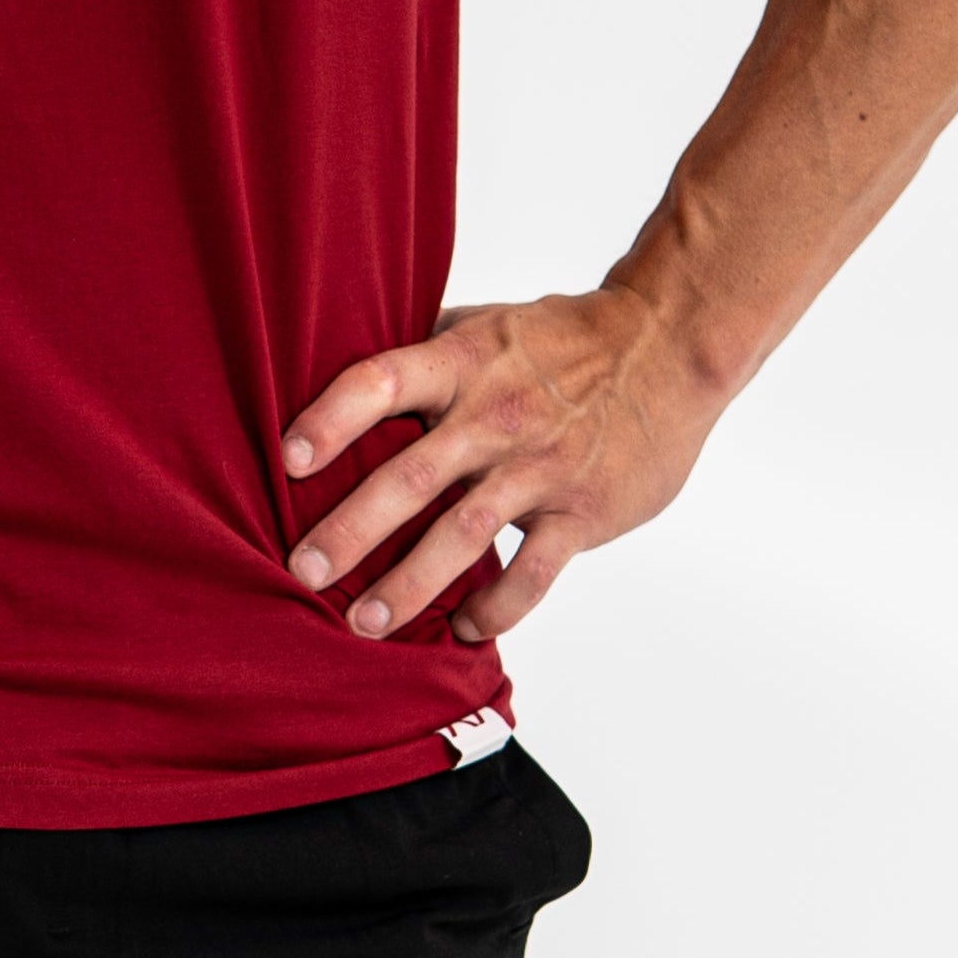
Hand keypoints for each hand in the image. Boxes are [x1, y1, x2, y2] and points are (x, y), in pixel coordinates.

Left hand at [278, 281, 720, 649]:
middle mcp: (495, 415)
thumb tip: (333, 363)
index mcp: (463, 363)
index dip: (332, 419)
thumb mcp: (485, 326)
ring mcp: (541, 467)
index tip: (287, 460)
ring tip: (363, 623)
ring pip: (464, 534)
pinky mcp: (583, 510)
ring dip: (410, 585)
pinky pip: (534, 574)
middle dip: (350, 529)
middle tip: (302, 571)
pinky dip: (496, 608)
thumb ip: (421, 352)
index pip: (382, 382)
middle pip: (411, 475)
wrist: (669, 348)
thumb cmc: (563, 339)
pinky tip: (464, 630)